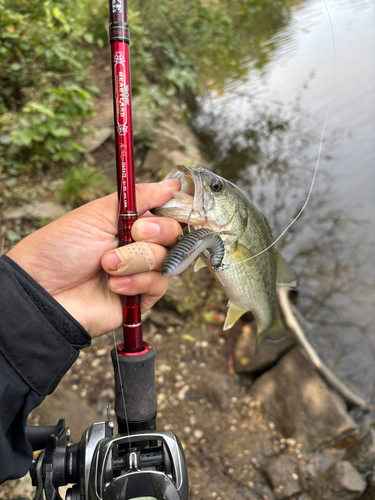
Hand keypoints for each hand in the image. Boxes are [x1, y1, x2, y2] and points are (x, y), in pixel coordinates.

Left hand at [7, 180, 181, 337]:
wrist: (44, 290)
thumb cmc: (61, 248)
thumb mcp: (99, 213)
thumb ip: (139, 197)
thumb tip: (172, 186)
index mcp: (129, 222)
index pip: (166, 212)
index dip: (170, 210)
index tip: (164, 207)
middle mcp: (137, 245)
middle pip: (173, 234)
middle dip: (154, 232)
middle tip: (133, 233)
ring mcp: (139, 272)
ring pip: (166, 259)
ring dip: (135, 259)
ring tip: (107, 265)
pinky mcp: (140, 297)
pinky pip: (159, 284)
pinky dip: (137, 282)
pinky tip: (113, 285)